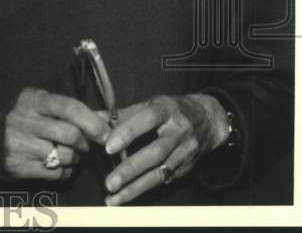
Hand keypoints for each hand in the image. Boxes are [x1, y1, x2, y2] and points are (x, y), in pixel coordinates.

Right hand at [0, 87, 108, 181]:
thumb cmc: (23, 122)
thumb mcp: (43, 108)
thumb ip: (74, 111)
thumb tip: (109, 117)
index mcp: (32, 99)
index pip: (68, 106)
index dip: (92, 121)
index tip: (106, 133)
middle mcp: (23, 118)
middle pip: (71, 134)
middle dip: (85, 143)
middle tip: (87, 146)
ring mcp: (19, 143)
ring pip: (65, 156)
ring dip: (76, 159)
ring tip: (71, 155)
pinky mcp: (18, 166)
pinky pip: (56, 173)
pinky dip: (65, 172)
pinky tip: (58, 165)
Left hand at [102, 93, 228, 205]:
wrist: (208, 119)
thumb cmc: (170, 110)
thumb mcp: (149, 105)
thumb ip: (122, 114)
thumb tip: (93, 117)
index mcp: (165, 109)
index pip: (147, 119)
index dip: (128, 132)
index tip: (108, 147)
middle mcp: (178, 131)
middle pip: (155, 152)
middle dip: (131, 169)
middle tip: (109, 183)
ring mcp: (185, 152)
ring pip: (160, 172)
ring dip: (136, 187)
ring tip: (113, 197)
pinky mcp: (187, 167)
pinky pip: (164, 180)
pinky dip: (144, 189)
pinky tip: (126, 196)